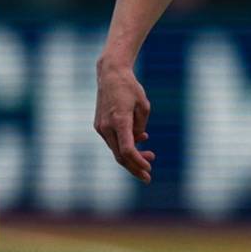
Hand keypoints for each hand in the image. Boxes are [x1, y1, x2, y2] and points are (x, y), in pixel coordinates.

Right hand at [94, 57, 154, 181]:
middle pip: (120, 156)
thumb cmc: (130, 88)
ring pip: (116, 150)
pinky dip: (125, 145)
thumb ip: (140, 126)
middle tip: (148, 176)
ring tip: (151, 156)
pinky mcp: (99, 126)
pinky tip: (140, 141)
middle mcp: (107, 127)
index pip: (127, 150)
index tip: (148, 168)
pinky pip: (113, 141)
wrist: (110, 74)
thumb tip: (138, 141)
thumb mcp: (143, 106)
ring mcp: (101, 127)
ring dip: (132, 156)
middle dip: (135, 167)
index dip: (138, 162)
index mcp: (119, 121)